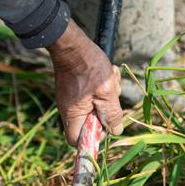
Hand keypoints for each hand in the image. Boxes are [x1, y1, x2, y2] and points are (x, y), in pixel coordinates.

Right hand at [46, 20, 123, 145]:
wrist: (73, 45)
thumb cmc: (89, 67)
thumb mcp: (106, 92)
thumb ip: (111, 114)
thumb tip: (115, 131)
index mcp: (73, 114)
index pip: (77, 140)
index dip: (93, 137)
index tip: (106, 124)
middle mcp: (69, 109)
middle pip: (90, 122)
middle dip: (106, 111)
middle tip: (110, 96)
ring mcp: (72, 98)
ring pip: (95, 106)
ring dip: (108, 95)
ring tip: (110, 80)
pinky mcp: (76, 89)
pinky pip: (93, 94)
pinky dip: (104, 87)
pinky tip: (107, 74)